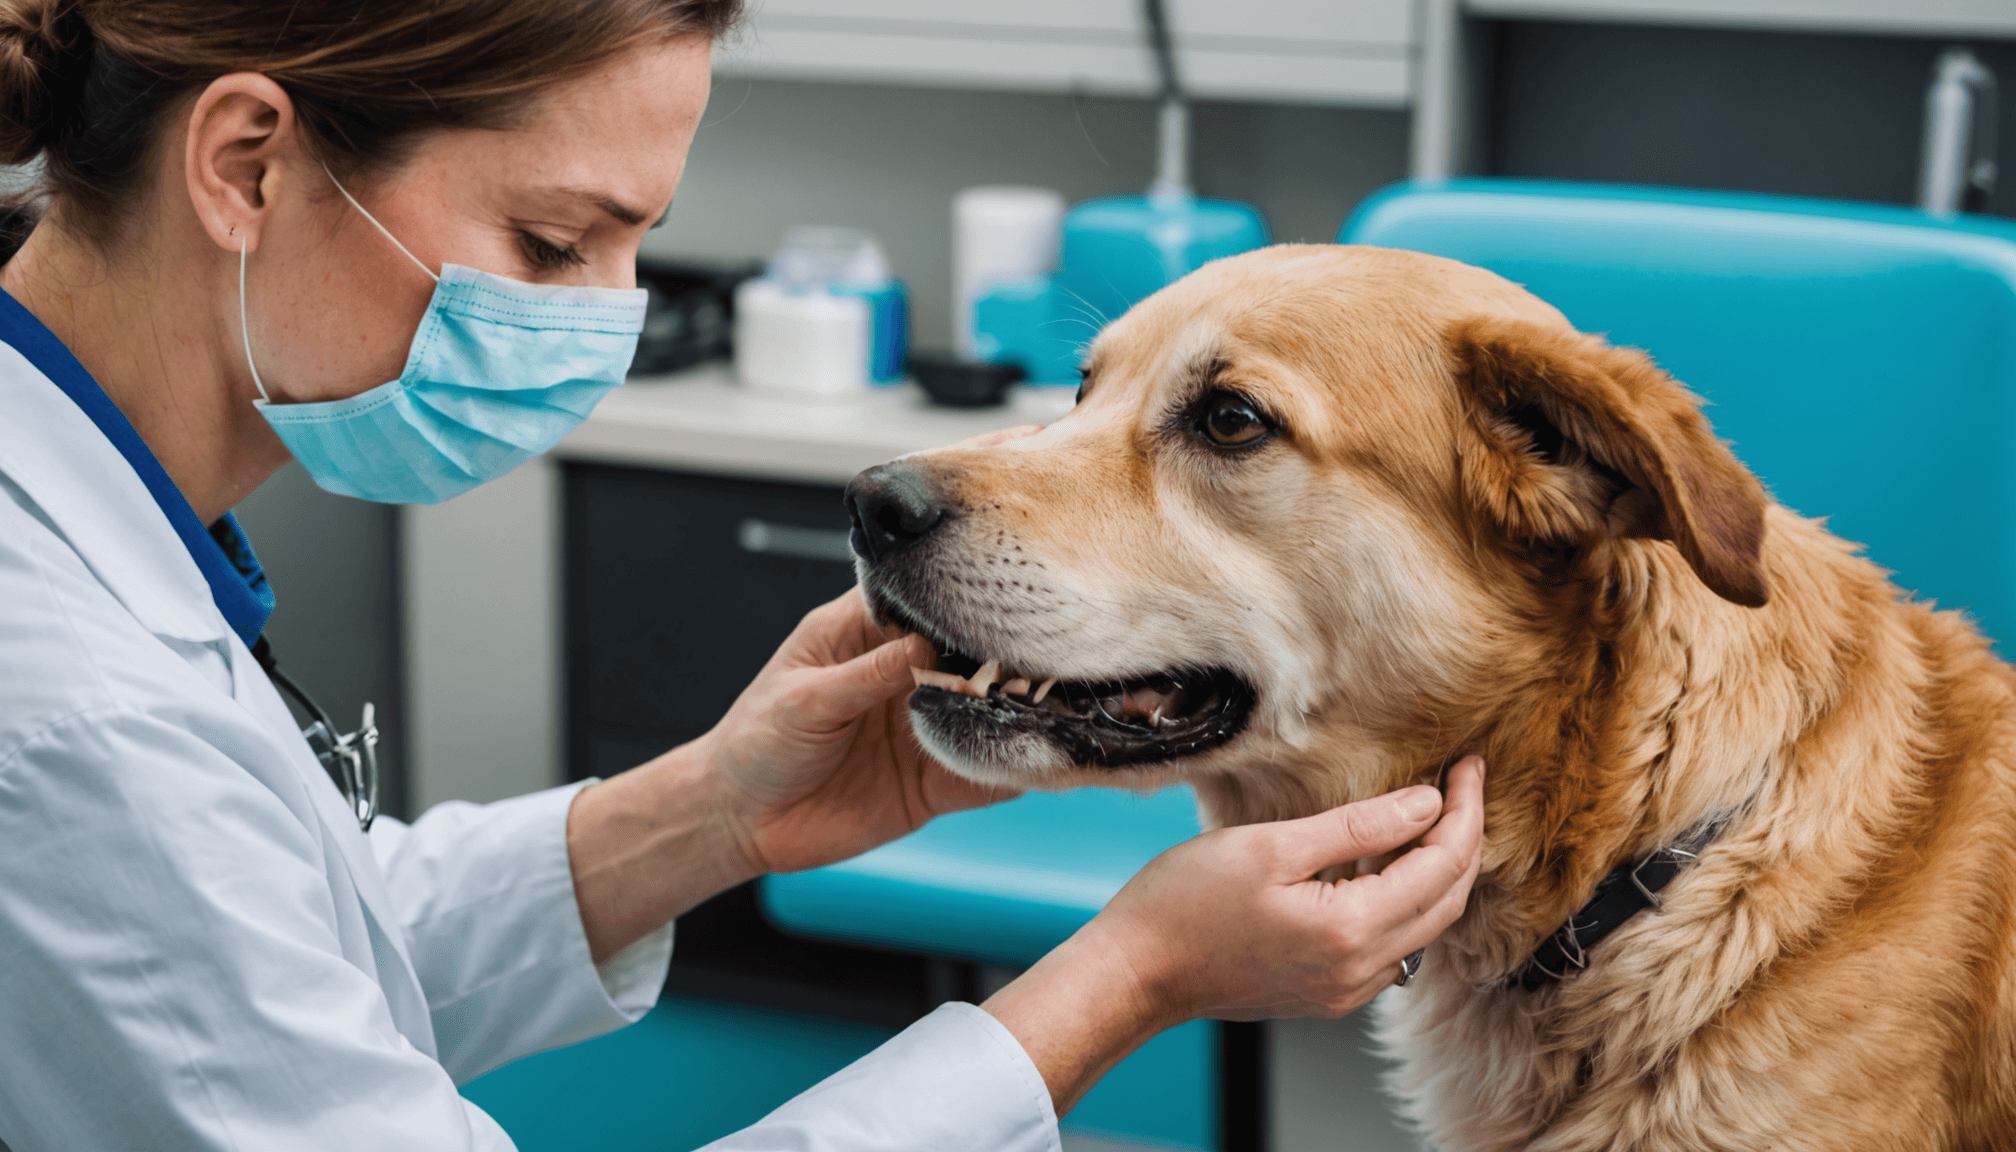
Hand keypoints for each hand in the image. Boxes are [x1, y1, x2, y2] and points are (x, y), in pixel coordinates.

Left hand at [699, 588, 1011, 874]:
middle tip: (1036, 654)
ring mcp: (920, 728)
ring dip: (1013, 710)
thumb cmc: (754, 744)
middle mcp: (901, 676)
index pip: (920, 602)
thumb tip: (927, 646)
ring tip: (1049, 703)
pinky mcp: (930, 782)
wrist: (738, 822)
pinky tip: (1036, 760)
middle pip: (965, 655)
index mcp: (863, 635)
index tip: (992, 600)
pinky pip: (979, 774)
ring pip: (982, 712)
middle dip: (1000, 654)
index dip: (954, 599)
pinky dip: (1009, 769)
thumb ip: (867, 675)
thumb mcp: (804, 700)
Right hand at [982, 757, 1485, 1113]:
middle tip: (1464, 783)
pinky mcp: (1328, 994)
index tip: (1470, 766)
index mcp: (1352, 929)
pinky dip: (1405, 902)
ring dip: (1438, 872)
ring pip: (1425, 926)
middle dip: (1464, 837)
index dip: (1464, 810)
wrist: (1137, 973)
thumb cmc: (1185, 905)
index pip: (1442, 864)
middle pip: (1448, 900)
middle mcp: (1361, 970)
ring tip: (1434, 818)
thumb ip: (1356, 827)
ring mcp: (1346, 990)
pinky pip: (1392, 946)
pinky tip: (1387, 868)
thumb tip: (1425, 803)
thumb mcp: (1271, 846)